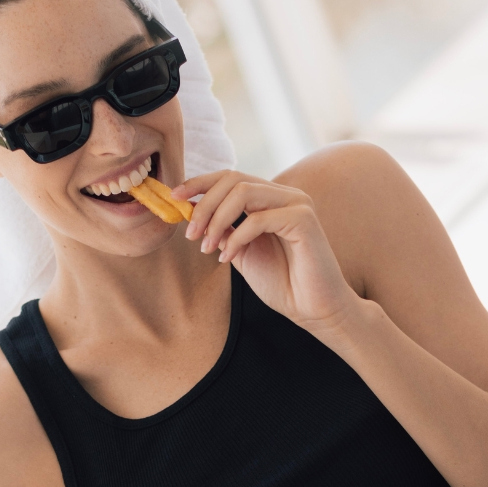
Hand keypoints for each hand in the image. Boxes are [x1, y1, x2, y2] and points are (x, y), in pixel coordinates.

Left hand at [173, 170, 356, 333]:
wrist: (313, 310)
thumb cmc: (283, 284)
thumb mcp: (242, 252)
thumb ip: (223, 231)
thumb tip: (192, 211)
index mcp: (272, 199)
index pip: (231, 177)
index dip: (199, 183)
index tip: (174, 197)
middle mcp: (285, 195)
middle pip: (233, 179)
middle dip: (204, 204)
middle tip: (189, 234)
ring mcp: (297, 204)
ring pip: (243, 193)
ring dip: (216, 219)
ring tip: (205, 247)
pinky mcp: (304, 220)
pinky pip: (258, 218)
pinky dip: (236, 237)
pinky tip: (228, 258)